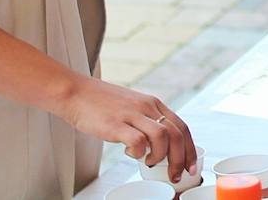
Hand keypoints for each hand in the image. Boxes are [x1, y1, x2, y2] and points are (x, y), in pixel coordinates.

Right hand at [59, 76, 196, 175]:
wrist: (76, 92)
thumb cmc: (101, 103)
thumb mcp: (133, 106)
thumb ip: (146, 120)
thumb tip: (158, 144)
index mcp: (153, 104)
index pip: (182, 127)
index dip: (190, 149)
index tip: (191, 166)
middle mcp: (147, 107)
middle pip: (177, 135)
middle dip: (181, 160)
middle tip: (175, 175)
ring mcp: (132, 114)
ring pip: (162, 137)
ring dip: (161, 156)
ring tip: (150, 163)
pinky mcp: (116, 124)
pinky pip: (137, 141)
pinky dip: (139, 153)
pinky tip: (131, 154)